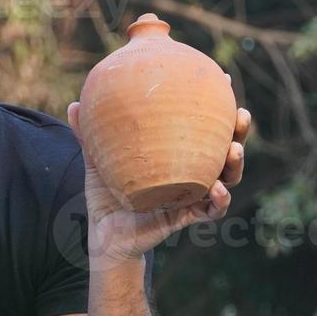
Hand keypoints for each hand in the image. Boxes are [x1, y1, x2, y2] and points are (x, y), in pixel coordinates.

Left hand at [65, 103, 250, 262]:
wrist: (103, 234)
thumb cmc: (106, 195)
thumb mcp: (97, 162)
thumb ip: (89, 135)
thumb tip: (75, 105)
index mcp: (176, 155)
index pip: (203, 127)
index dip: (217, 106)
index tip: (224, 80)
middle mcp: (189, 173)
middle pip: (225, 149)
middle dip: (239, 132)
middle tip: (241, 115)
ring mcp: (190, 195)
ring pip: (226, 179)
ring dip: (235, 164)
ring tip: (234, 150)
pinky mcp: (184, 217)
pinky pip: (209, 211)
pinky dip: (218, 201)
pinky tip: (217, 189)